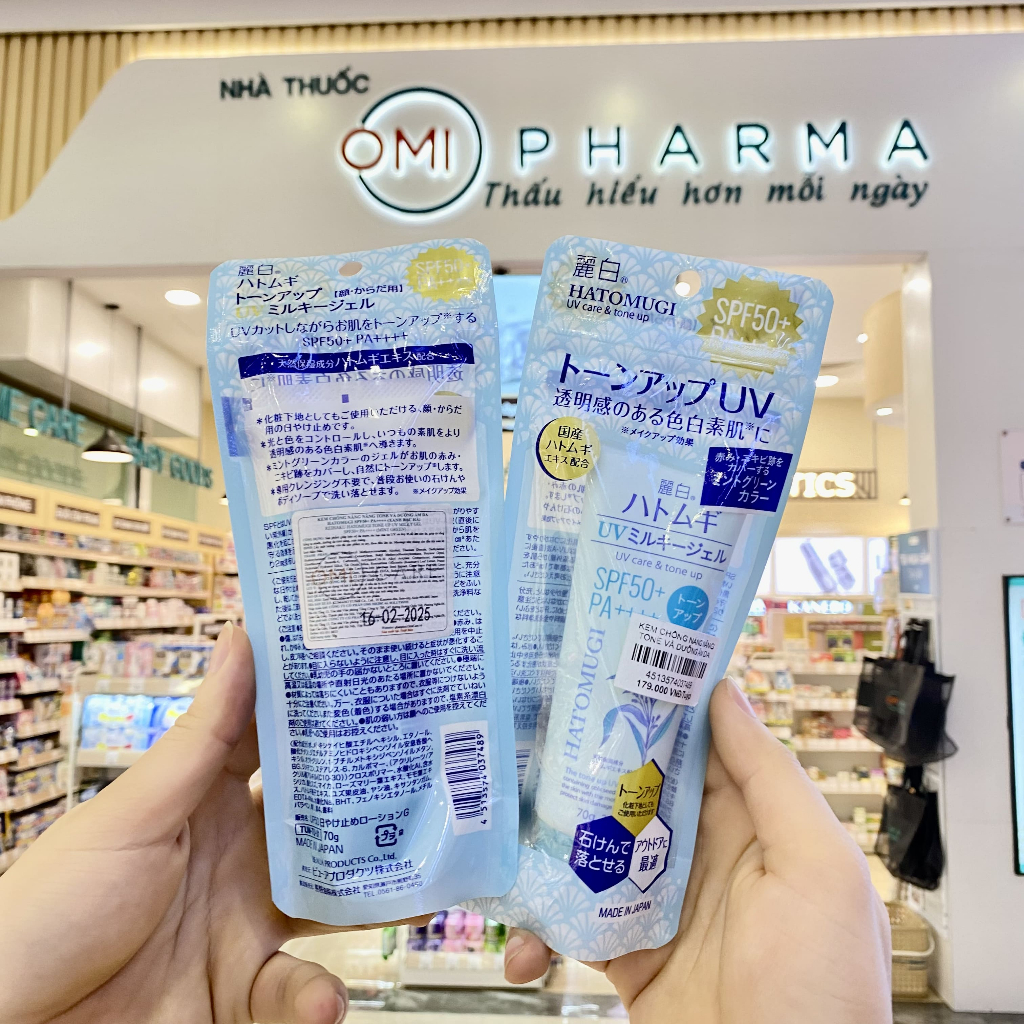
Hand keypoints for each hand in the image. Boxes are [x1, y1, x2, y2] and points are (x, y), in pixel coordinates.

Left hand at [0, 622, 390, 1023]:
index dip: (328, 709)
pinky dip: (316, 1000)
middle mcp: (240, 856)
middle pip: (325, 821)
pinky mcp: (247, 992)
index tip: (382, 671)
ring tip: (413, 900)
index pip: (280, 742)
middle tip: (435, 785)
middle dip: (376, 807)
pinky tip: (322, 1002)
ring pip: (333, 904)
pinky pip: (300, 992)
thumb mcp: (135, 815)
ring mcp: (247, 923)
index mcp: (210, 801)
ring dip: (372, 905)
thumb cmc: (52, 908)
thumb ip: (203, 738)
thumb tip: (244, 638)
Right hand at [505, 678, 892, 1023]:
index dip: (654, 706)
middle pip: (632, 791)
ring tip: (505, 842)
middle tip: (527, 741)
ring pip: (592, 851)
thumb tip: (725, 693)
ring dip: (546, 847)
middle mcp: (703, 857)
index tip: (603, 668)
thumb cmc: (821, 993)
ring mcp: (659, 906)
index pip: (697, 747)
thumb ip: (772, 781)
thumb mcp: (819, 872)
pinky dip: (540, 932)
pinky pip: (573, 926)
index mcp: (753, 826)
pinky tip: (523, 944)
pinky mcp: (626, 956)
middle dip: (582, 767)